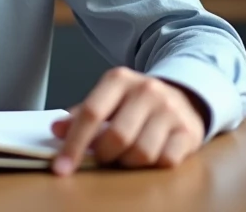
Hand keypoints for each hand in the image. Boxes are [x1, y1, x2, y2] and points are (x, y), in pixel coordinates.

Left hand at [50, 66, 206, 172]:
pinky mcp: (189, 131)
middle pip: (117, 137)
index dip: (74, 144)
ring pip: (141, 153)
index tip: (61, 167)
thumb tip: (57, 130)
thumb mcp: (107, 99)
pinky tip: (151, 154)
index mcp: (119, 79)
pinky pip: (165, 161)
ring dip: (128, 162)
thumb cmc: (136, 103)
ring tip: (126, 155)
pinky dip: (153, 165)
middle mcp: (146, 90)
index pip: (91, 113)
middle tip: (103, 157)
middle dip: (104, 155)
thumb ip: (82, 115)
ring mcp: (170, 110)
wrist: (184, 96)